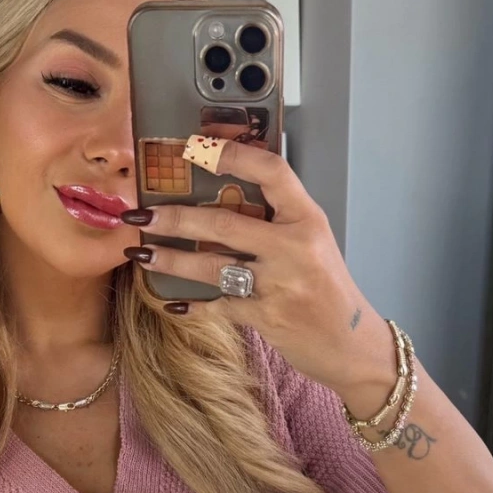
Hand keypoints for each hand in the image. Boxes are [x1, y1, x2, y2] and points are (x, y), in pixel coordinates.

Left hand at [120, 138, 392, 395]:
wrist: (352, 345)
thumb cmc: (328, 290)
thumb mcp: (313, 244)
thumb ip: (277, 222)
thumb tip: (222, 201)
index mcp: (308, 219)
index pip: (271, 172)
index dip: (232, 155)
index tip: (194, 148)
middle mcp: (296, 246)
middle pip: (225, 222)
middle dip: (175, 217)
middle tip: (139, 214)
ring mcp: (282, 283)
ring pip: (213, 265)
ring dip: (171, 259)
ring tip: (140, 254)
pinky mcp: (269, 317)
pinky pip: (220, 306)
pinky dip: (194, 306)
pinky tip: (172, 303)